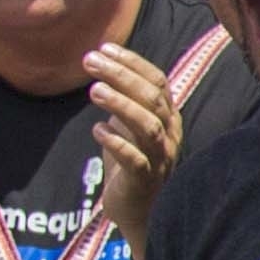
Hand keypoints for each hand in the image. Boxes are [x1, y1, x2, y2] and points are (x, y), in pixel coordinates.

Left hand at [84, 42, 182, 243]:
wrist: (140, 212)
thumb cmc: (132, 162)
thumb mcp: (129, 126)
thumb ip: (124, 99)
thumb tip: (102, 63)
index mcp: (168, 117)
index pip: (157, 81)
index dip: (132, 62)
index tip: (104, 48)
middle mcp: (169, 135)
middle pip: (152, 98)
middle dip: (121, 76)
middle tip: (90, 61)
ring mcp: (160, 158)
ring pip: (148, 126)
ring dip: (121, 106)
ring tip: (94, 91)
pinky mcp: (145, 181)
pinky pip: (135, 160)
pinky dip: (117, 143)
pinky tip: (98, 129)